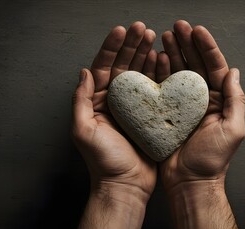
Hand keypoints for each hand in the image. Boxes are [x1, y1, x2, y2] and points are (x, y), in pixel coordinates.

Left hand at [72, 22, 157, 228]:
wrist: (125, 185)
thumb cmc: (103, 161)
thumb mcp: (84, 131)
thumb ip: (81, 101)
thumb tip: (83, 71)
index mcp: (97, 101)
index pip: (103, 67)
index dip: (112, 48)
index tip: (122, 30)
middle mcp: (115, 101)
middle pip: (123, 66)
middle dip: (132, 46)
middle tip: (142, 29)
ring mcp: (133, 108)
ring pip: (139, 74)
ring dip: (145, 55)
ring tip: (154, 38)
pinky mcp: (149, 116)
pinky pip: (154, 90)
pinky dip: (159, 74)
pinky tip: (164, 60)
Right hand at [159, 20, 244, 190]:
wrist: (189, 182)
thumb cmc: (213, 160)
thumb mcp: (233, 129)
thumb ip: (236, 100)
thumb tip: (234, 72)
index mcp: (219, 101)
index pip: (215, 67)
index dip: (207, 47)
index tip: (197, 30)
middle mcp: (202, 100)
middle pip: (195, 65)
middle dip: (187, 44)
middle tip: (177, 26)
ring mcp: (183, 105)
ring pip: (178, 72)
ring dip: (172, 53)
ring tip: (164, 36)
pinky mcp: (166, 113)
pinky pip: (163, 88)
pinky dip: (159, 72)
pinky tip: (154, 58)